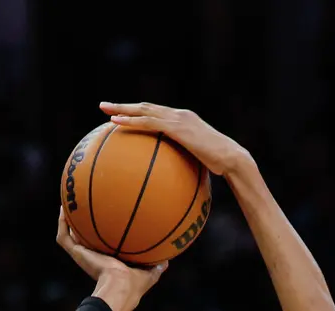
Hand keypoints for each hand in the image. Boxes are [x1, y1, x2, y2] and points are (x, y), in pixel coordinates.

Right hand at [56, 211, 165, 310]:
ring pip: (70, 236)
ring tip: (67, 203)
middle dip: (81, 225)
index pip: (101, 247)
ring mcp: (83, 255)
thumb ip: (156, 267)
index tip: (103, 221)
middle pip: (83, 239)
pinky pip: (64, 236)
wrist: (120, 287)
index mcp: (106, 263)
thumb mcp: (149, 274)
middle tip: (82, 207)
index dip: (100, 236)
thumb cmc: (135, 285)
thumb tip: (167, 261)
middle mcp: (93, 258)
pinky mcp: (77, 253)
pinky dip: (62, 222)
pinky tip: (63, 206)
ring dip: (66, 221)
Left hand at [99, 102, 249, 178]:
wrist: (231, 158)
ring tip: (104, 109)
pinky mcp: (178, 127)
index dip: (137, 112)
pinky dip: (132, 121)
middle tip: (104, 106)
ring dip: (122, 109)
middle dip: (123, 105)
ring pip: (144, 110)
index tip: (120, 114)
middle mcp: (179, 114)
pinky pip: (149, 123)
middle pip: (146, 107)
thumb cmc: (218, 166)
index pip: (155, 113)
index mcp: (183, 120)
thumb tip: (171, 181)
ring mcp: (178, 118)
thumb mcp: (197, 162)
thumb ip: (183, 163)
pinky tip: (117, 124)